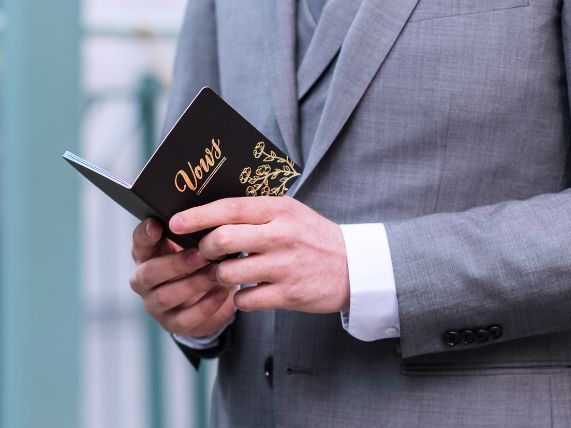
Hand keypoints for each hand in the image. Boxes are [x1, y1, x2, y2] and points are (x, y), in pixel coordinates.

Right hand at [129, 218, 235, 335]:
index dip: (145, 235)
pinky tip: (224, 292)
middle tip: (201, 254)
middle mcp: (144, 280)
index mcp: (147, 255)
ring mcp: (156, 305)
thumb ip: (192, 232)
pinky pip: (187, 318)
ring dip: (193, 283)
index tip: (157, 224)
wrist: (207, 299)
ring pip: (167, 296)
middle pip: (150, 273)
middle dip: (176, 263)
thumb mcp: (193, 245)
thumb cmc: (199, 262)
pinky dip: (206, 305)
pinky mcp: (173, 324)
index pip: (139, 243)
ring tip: (216, 273)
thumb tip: (210, 211)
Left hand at [169, 197, 349, 312]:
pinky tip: (249, 292)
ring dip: (220, 276)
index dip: (197, 215)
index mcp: (280, 210)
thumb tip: (211, 215)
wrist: (355, 267)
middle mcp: (281, 235)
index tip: (175, 223)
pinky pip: (245, 300)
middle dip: (205, 249)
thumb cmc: (314, 237)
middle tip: (206, 252)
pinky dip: (240, 299)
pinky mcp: (288, 294)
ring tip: (228, 274)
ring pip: (228, 273)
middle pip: (222, 240)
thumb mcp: (291, 213)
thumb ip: (257, 213)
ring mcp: (285, 266)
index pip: (229, 208)